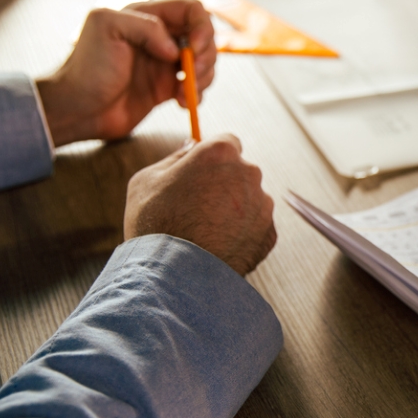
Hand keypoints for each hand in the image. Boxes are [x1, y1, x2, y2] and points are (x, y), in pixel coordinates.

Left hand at [35, 0, 216, 146]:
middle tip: (191, 74)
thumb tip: (176, 49)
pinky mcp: (167, 88)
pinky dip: (197, 95)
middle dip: (206, 56)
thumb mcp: (107, 28)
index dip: (202, 28)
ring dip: (204, 78)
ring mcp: (165, 63)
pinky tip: (182, 103)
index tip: (193, 50)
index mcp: (147, 16)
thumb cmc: (86, 67)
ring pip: (204, 62)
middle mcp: (160, 37)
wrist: (78, 108)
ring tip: (184, 93)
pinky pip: (196, 87)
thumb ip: (146, 26)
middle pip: (204, 37)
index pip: (192, 10)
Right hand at [124, 135, 276, 275]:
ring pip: (250, 200)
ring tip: (205, 231)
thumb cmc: (155, 223)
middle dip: (223, 183)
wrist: (175, 276)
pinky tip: (219, 245)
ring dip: (234, 209)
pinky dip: (242, 233)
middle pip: (240, 171)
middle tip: (196, 207)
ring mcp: (263, 205)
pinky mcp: (270, 234)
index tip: (200, 173)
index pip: (227, 142)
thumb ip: (176, 157)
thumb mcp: (148, 179)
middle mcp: (249, 173)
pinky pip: (256, 227)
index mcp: (221, 153)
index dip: (212, 158)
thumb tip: (192, 145)